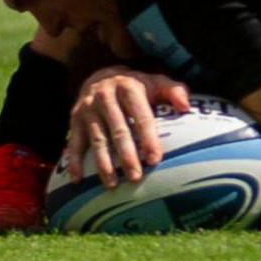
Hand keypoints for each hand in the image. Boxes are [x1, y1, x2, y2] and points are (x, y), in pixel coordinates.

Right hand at [66, 66, 191, 185]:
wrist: (100, 75)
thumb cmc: (136, 86)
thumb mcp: (155, 82)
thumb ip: (174, 91)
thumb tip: (186, 107)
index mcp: (129, 87)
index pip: (141, 116)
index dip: (148, 138)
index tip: (155, 159)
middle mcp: (106, 97)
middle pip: (118, 130)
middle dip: (127, 155)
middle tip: (135, 177)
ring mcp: (88, 108)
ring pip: (97, 139)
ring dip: (104, 163)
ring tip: (112, 184)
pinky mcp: (74, 119)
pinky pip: (74, 142)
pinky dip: (75, 162)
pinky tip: (78, 180)